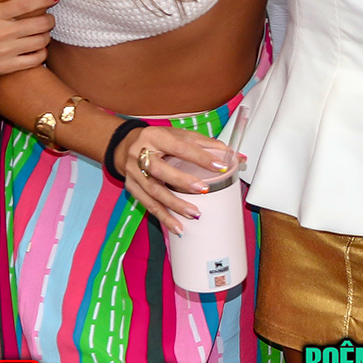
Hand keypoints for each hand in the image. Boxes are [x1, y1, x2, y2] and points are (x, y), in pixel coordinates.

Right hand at [0, 0, 56, 84]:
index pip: (27, 3)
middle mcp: (2, 32)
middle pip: (40, 23)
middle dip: (49, 19)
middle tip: (48, 17)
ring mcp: (5, 51)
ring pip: (41, 41)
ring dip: (46, 36)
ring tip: (42, 32)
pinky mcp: (6, 67)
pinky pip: (35, 60)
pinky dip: (41, 54)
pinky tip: (37, 49)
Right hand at [113, 125, 236, 234]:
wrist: (126, 146)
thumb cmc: (158, 141)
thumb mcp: (179, 136)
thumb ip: (207, 145)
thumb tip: (236, 157)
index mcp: (155, 136)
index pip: (179, 146)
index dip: (200, 157)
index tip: (220, 166)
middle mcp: (140, 154)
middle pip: (160, 169)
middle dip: (182, 181)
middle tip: (204, 190)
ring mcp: (134, 173)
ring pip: (154, 191)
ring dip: (175, 205)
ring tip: (194, 214)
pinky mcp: (131, 188)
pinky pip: (148, 205)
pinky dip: (164, 217)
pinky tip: (177, 227)